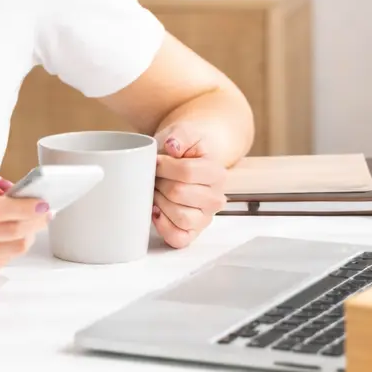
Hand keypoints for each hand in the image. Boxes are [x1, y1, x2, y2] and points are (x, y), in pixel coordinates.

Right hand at [0, 165, 50, 288]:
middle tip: (45, 211)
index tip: (42, 200)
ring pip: (12, 248)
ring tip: (31, 223)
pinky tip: (9, 237)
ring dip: (28, 234)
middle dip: (35, 220)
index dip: (25, 206)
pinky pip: (2, 261)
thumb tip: (10, 187)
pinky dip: (11, 247)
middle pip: (10, 230)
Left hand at [152, 122, 227, 248]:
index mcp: (217, 173)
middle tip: (154, 176)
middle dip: (158, 183)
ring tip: (155, 191)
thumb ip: (180, 135)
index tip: (156, 161)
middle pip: (178, 193)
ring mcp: (205, 218)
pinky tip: (156, 212)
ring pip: (179, 217)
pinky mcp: (192, 233)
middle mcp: (216, 198)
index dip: (163, 166)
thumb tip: (173, 147)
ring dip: (159, 203)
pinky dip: (163, 227)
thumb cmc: (184, 150)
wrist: (189, 162)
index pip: (187, 172)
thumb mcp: (184, 133)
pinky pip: (177, 238)